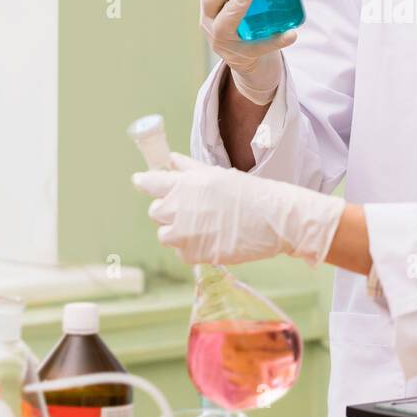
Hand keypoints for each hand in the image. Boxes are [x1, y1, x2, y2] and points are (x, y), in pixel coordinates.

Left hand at [132, 153, 345, 265]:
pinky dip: (191, 247)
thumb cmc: (251, 194)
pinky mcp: (192, 255)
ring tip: (203, 227)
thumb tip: (171, 161)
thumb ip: (190, 168)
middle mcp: (180, 208)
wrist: (274, 220)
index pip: (149, 183)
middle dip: (167, 210)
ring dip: (177, 231)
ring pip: (165, 234)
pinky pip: (180, 252)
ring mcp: (184, 234)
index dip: (144, 182)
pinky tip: (211, 238)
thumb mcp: (219, 175)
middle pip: (155, 211)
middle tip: (189, 209)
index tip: (142, 181)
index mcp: (186, 184)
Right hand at [199, 0, 296, 104]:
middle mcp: (211, 18)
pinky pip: (259, 47)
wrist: (249, 59)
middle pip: (209, 0)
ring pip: (224, 25)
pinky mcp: (243, 55)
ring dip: (235, 8)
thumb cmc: (245, 18)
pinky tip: (291, 34)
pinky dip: (275, 40)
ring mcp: (224, 39)